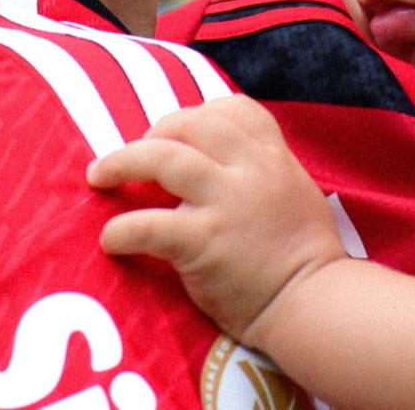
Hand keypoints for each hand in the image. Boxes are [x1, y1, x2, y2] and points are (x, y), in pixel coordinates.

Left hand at [87, 96, 345, 345]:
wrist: (315, 306)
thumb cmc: (305, 260)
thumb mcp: (296, 194)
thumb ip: (262, 174)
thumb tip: (221, 167)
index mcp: (273, 158)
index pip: (234, 108)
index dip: (200, 114)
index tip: (177, 133)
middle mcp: (250, 171)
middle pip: (191, 123)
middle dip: (154, 131)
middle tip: (132, 155)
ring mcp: (227, 204)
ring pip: (163, 158)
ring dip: (122, 161)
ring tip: (98, 175)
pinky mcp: (205, 243)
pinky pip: (150, 225)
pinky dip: (122, 229)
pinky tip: (110, 240)